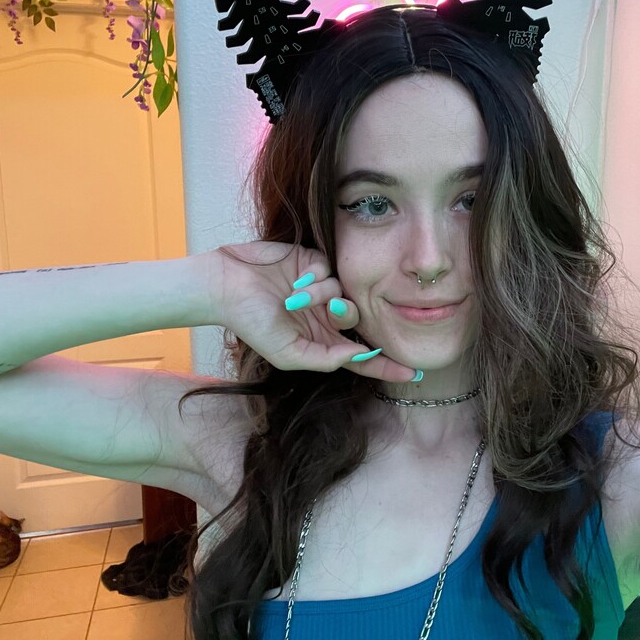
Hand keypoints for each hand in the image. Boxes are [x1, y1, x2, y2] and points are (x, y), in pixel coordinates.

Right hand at [208, 241, 416, 382]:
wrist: (226, 285)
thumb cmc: (251, 323)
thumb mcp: (287, 353)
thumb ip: (325, 358)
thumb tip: (359, 356)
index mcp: (322, 342)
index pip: (361, 357)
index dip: (386, 366)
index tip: (412, 374)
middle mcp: (326, 317)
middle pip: (358, 320)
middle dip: (347, 315)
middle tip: (331, 309)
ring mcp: (322, 290)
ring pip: (345, 293)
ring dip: (322, 295)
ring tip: (294, 298)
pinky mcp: (316, 265)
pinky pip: (332, 270)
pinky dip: (315, 277)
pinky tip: (296, 278)